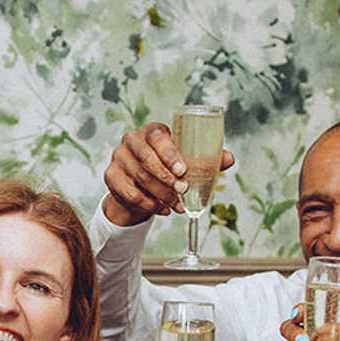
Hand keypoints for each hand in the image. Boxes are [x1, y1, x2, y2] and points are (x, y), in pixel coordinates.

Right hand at [102, 121, 234, 227]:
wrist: (139, 188)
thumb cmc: (166, 169)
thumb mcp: (186, 162)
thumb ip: (206, 159)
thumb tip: (229, 159)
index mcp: (152, 131)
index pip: (157, 136)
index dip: (169, 152)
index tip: (182, 170)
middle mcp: (132, 140)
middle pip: (146, 158)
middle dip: (166, 178)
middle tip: (182, 191)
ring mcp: (118, 158)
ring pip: (140, 178)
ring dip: (160, 195)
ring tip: (176, 205)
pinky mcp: (110, 176)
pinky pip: (129, 193)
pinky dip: (148, 204)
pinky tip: (161, 209)